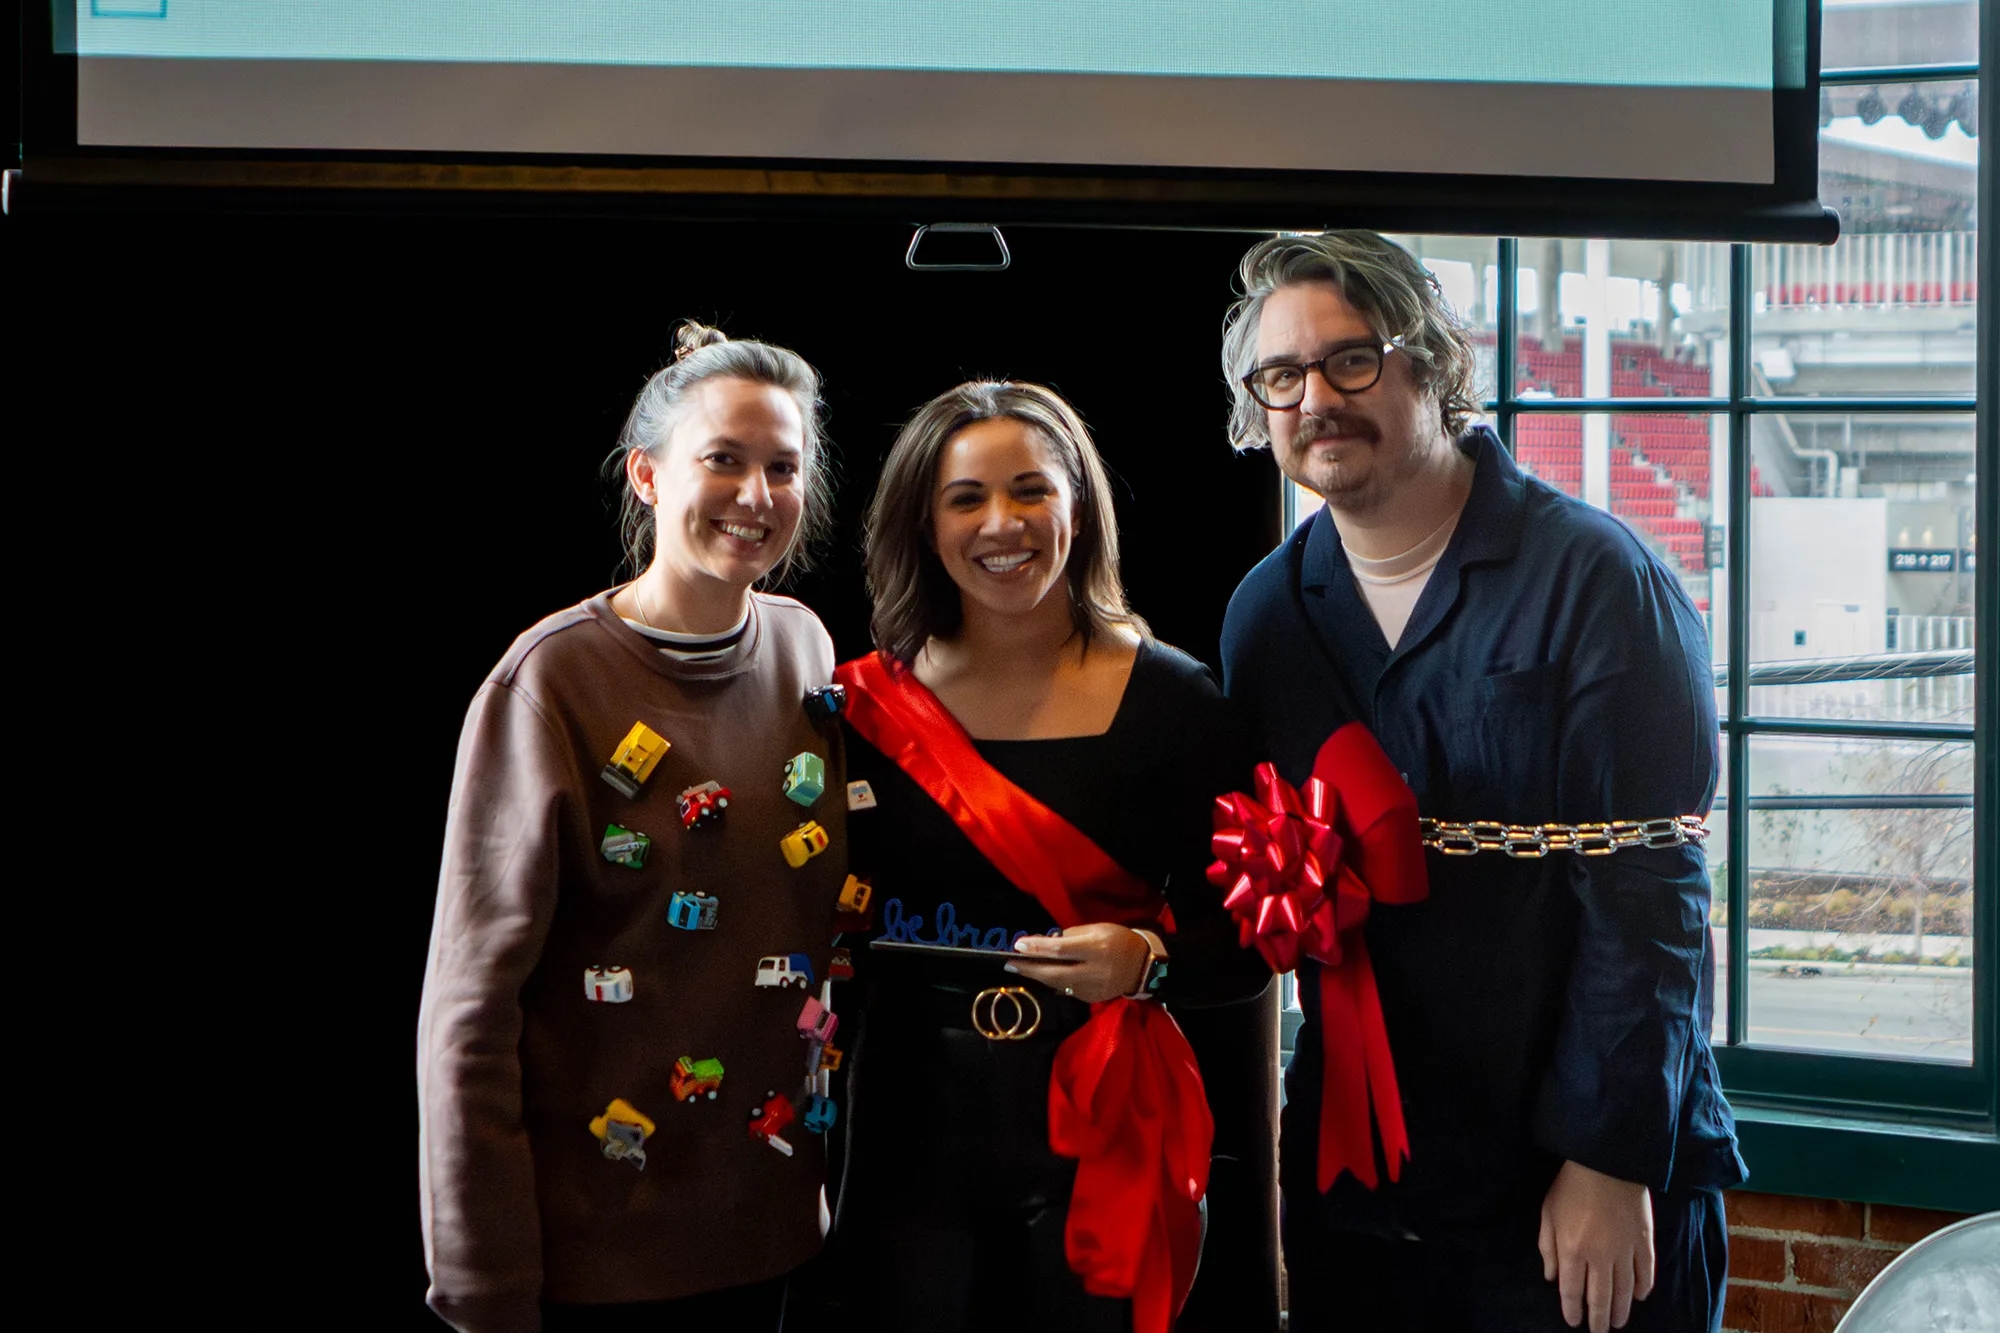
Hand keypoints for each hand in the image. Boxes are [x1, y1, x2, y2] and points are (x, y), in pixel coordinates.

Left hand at [1007, 923, 1150, 1002]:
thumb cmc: (1118, 940)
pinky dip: (1055, 982)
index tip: (1019, 945)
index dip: (1038, 948)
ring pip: (1059, 984)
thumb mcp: (1097, 929)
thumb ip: (1071, 936)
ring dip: (1039, 976)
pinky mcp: (1092, 999)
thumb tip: (1045, 943)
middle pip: (1055, 973)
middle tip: (1010, 963)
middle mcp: (1095, 971)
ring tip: (1022, 968)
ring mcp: (1094, 988)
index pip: (1061, 950)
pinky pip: (1068, 990)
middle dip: (1030, 968)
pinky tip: (1044, 976)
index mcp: (1097, 948)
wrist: (1144, 966)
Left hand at [1539, 1159, 1655, 1332]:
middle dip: (1599, 1319)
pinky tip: (1639, 1297)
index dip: (1572, 1309)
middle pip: (1600, 1297)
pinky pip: (1646, 1273)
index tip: (1574, 1322)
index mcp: (1572, 1250)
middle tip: (1599, 1332)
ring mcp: (1625, 1252)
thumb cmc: (1571, 1185)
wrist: (1607, 1161)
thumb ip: (1548, 1248)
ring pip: (1625, 1291)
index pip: (1572, 1291)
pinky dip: (1643, 1288)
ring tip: (1618, 1322)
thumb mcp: (1548, 1213)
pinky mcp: (1644, 1242)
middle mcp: (1600, 1257)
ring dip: (1621, 1310)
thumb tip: (1552, 1277)